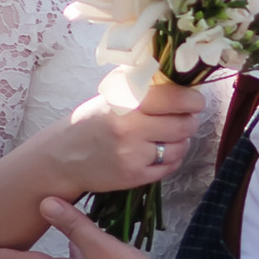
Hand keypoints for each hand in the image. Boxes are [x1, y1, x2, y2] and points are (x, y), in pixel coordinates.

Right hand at [38, 82, 204, 200]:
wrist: (63, 158)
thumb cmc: (90, 122)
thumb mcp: (111, 97)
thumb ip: (142, 89)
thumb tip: (179, 82)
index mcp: (124, 102)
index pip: (174, 98)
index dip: (192, 100)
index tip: (196, 101)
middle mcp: (129, 128)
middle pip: (183, 125)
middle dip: (189, 121)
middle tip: (186, 118)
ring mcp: (133, 154)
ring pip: (179, 147)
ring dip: (181, 141)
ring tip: (170, 136)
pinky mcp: (134, 176)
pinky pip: (170, 167)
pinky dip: (172, 159)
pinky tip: (161, 152)